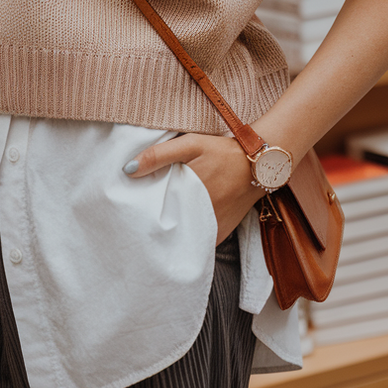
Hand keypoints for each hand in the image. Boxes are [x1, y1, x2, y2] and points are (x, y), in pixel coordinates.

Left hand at [124, 133, 265, 244]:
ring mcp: (211, 228)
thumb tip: (128, 170)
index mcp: (187, 194)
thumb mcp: (190, 144)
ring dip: (172, 235)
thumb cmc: (222, 152)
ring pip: (183, 239)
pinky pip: (200, 242)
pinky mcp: (221, 233)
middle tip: (139, 222)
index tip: (131, 213)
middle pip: (167, 229)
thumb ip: (158, 155)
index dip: (142, 214)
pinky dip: (189, 239)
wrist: (260, 164)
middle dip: (154, 227)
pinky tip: (180, 230)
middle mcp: (199, 216)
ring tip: (157, 228)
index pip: (155, 214)